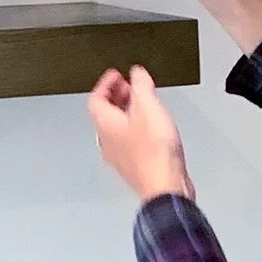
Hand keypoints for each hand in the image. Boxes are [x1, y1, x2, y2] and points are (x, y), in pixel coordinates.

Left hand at [87, 65, 192, 204]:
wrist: (165, 187)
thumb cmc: (154, 152)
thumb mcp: (149, 106)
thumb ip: (140, 85)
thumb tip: (136, 74)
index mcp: (105, 124)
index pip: (95, 98)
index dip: (105, 83)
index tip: (116, 75)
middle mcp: (107, 141)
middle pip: (104, 114)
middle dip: (116, 97)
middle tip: (129, 87)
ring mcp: (119, 156)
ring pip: (116, 128)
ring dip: (126, 112)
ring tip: (142, 104)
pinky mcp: (134, 166)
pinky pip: (128, 142)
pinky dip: (135, 128)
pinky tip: (152, 128)